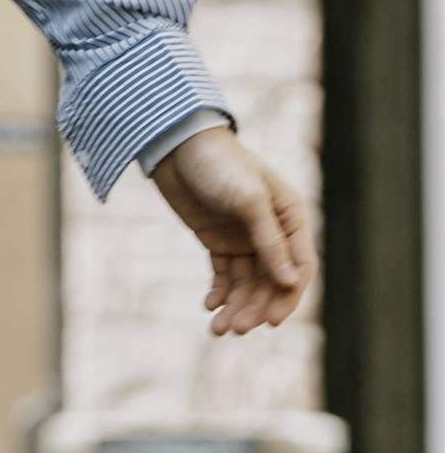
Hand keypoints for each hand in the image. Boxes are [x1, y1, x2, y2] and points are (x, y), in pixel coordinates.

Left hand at [147, 124, 311, 335]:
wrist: (174, 144)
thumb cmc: (218, 163)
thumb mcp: (247, 199)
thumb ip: (269, 240)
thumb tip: (290, 282)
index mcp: (291, 218)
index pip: (299, 268)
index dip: (287, 297)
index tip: (269, 320)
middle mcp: (272, 232)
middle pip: (272, 282)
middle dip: (256, 307)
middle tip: (236, 329)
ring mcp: (245, 237)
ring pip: (247, 283)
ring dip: (237, 306)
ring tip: (218, 328)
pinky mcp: (218, 240)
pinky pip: (225, 274)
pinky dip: (220, 292)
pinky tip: (210, 306)